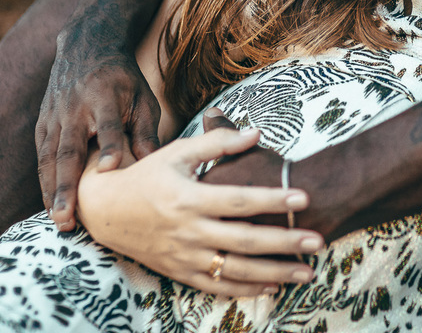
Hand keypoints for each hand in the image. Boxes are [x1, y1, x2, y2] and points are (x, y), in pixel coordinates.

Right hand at [36, 21, 162, 230]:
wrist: (86, 48)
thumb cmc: (123, 80)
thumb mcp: (142, 97)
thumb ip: (145, 131)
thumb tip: (157, 165)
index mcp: (104, 97)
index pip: (107, 124)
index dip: (108, 145)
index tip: (110, 168)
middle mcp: (74, 109)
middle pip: (68, 150)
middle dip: (66, 186)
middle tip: (68, 217)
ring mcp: (54, 117)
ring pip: (49, 159)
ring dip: (51, 191)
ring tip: (58, 220)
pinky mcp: (42, 125)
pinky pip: (41, 157)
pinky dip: (44, 183)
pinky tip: (50, 207)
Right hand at [77, 125, 321, 295]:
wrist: (104, 210)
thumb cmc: (146, 175)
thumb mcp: (178, 152)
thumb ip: (218, 142)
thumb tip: (257, 132)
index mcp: (189, 198)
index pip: (239, 201)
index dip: (272, 201)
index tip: (304, 198)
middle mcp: (188, 231)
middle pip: (244, 240)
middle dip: (284, 242)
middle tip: (317, 241)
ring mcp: (184, 256)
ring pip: (236, 270)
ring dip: (274, 273)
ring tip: (307, 272)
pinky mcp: (179, 272)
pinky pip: (217, 286)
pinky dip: (246, 290)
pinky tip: (274, 287)